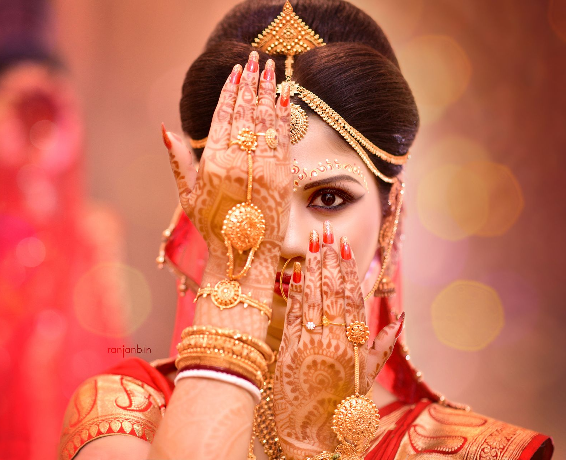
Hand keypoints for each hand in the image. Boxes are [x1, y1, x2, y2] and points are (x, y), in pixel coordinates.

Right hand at [163, 52, 291, 287]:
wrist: (243, 253)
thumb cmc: (212, 226)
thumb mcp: (188, 195)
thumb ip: (179, 160)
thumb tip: (166, 130)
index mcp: (213, 162)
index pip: (223, 116)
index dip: (230, 90)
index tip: (235, 70)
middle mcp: (239, 160)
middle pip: (246, 111)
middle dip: (251, 82)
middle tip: (256, 58)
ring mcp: (263, 167)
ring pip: (267, 119)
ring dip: (269, 91)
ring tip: (271, 68)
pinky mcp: (283, 175)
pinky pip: (284, 137)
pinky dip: (285, 115)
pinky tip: (286, 97)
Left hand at [273, 222, 404, 458]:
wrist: (312, 435)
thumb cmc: (341, 406)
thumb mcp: (367, 377)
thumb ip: (382, 345)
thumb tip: (401, 316)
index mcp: (356, 345)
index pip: (353, 298)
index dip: (348, 269)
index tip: (343, 245)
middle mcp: (335, 340)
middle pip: (332, 292)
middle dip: (328, 259)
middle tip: (325, 231)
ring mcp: (311, 344)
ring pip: (313, 298)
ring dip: (311, 268)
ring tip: (311, 243)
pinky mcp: (289, 350)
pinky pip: (293, 315)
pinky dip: (294, 293)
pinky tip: (294, 272)